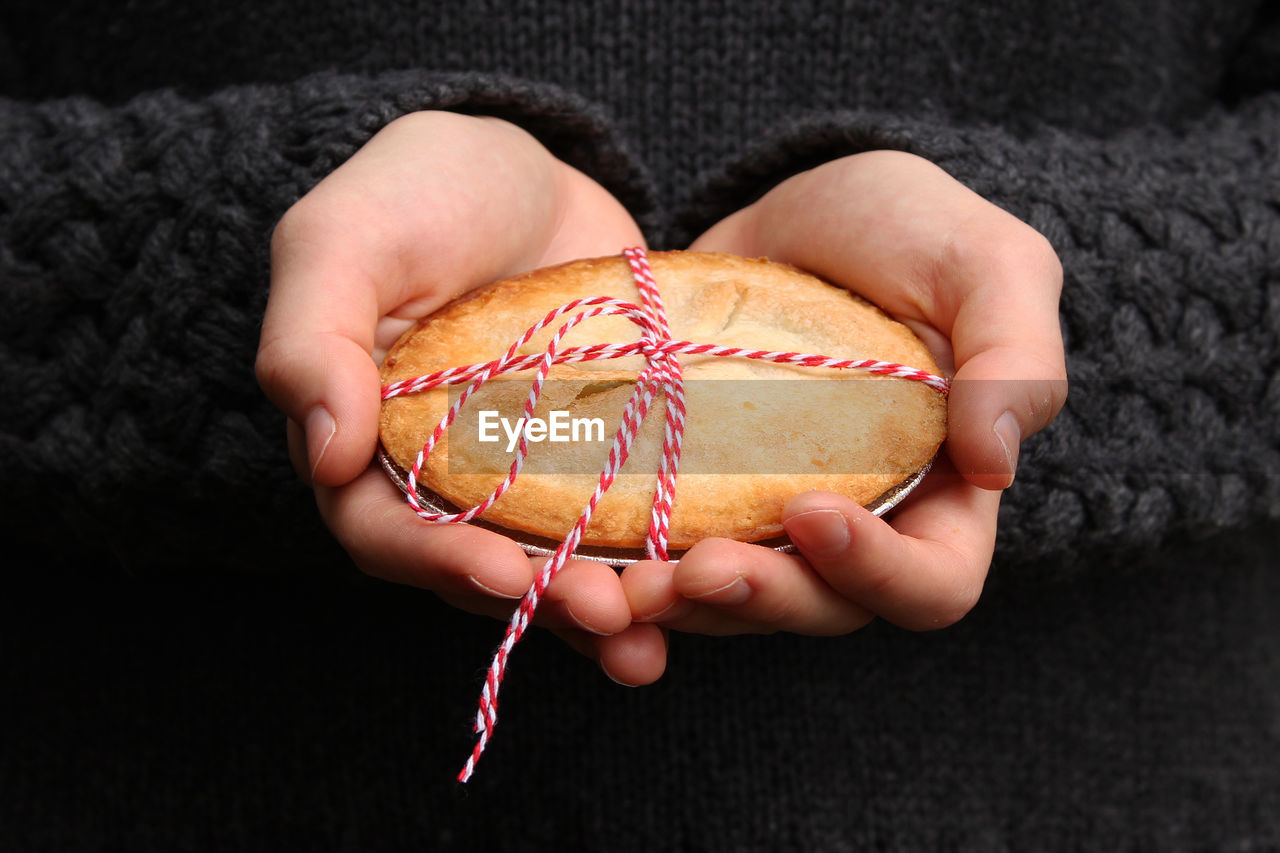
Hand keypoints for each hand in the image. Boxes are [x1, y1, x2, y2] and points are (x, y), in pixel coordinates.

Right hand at [256, 111, 664, 683]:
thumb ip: (312, 338)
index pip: (383, 527)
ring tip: (651, 634)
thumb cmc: (420, 192)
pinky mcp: (598, 458)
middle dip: (538, 599)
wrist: (529, 170)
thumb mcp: (347, 239)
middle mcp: (443, 477)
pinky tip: (698, 587)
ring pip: (553, 561)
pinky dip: (651, 560)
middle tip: (606, 614)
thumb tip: (324, 455)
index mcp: (364, 442)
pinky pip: (618, 522)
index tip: (503, 574)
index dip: (437, 560)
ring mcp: (527, 473)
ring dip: (601, 606)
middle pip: (478, 565)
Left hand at [623, 150, 1066, 633]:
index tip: (812, 510)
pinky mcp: (700, 488)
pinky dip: (627, 567)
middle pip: (820, 610)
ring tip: (622, 585)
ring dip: (679, 605)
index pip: (932, 583)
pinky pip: (666, 550)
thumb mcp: (988, 264)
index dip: (877, 573)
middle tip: (693, 570)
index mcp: (946, 495)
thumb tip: (995, 465)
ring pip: (732, 599)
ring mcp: (771, 513)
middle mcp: (861, 523)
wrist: (801, 199)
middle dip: (759, 601)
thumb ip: (1016, 359)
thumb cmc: (912, 227)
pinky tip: (580, 558)